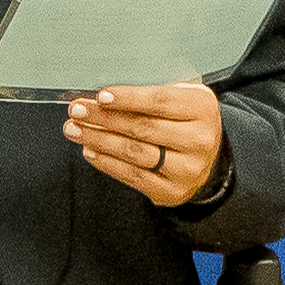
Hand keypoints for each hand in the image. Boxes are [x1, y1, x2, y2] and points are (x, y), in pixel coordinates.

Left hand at [65, 80, 225, 207]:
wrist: (208, 158)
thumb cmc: (186, 120)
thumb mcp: (181, 97)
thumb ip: (152, 93)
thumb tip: (104, 97)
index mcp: (202, 109)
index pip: (160, 101)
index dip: (128, 98)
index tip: (101, 96)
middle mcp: (199, 140)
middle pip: (142, 127)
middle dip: (103, 118)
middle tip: (78, 111)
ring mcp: (188, 169)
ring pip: (135, 153)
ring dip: (99, 140)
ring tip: (76, 130)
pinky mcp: (173, 191)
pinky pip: (133, 177)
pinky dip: (108, 163)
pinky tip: (91, 151)